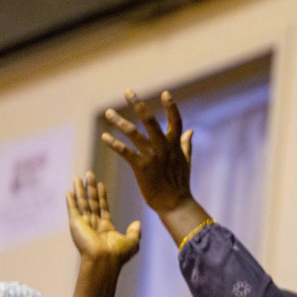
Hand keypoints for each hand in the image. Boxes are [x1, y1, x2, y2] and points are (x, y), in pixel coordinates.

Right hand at [67, 172, 140, 264]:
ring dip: (81, 189)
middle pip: (91, 201)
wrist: (104, 260)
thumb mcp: (132, 242)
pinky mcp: (76, 224)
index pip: (103, 207)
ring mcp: (84, 224)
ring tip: (79, 176)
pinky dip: (70, 201)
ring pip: (82, 202)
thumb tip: (138, 223)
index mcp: (105, 228)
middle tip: (89, 173)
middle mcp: (93, 225)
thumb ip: (135, 231)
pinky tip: (69, 191)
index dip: (101, 196)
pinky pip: (73, 209)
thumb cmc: (118, 255)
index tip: (101, 184)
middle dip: (90, 188)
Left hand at [102, 90, 212, 241]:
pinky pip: (126, 152)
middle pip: (150, 121)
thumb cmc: (179, 183)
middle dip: (139, 105)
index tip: (165, 94)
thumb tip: (191, 130)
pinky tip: (105, 137)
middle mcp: (164, 147)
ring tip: (108, 113)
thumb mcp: (185, 161)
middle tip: (128, 91)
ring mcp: (152, 157)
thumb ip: (186, 144)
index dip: (171, 107)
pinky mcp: (141, 168)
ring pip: (134, 134)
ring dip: (119, 122)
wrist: (174, 204)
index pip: (176, 121)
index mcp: (175, 145)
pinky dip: (114, 144)